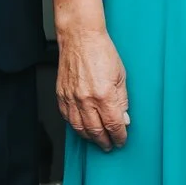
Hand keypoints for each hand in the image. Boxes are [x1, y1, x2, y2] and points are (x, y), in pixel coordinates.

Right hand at [56, 26, 129, 150]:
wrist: (80, 39)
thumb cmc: (102, 52)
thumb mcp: (121, 76)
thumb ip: (122, 100)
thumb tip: (124, 119)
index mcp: (104, 94)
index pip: (113, 124)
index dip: (119, 136)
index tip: (121, 140)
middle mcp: (86, 99)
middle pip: (96, 130)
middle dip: (104, 141)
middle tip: (110, 146)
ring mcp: (71, 98)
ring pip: (80, 128)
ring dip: (90, 137)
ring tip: (98, 140)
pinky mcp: (61, 95)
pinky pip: (67, 118)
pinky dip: (76, 127)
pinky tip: (82, 129)